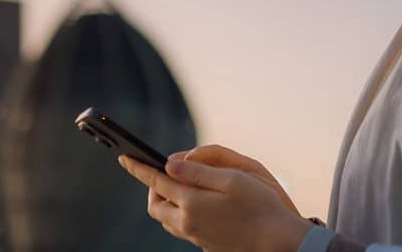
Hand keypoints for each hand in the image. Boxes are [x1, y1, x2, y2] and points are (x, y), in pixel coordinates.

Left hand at [119, 153, 312, 251]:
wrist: (277, 242)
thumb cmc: (260, 206)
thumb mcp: (231, 179)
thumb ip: (197, 171)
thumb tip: (169, 163)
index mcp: (191, 202)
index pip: (156, 181)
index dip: (138, 167)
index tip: (124, 157)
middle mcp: (188, 222)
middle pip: (155, 204)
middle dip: (153, 187)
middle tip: (163, 172)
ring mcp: (195, 237)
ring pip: (166, 219)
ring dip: (166, 201)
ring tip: (179, 187)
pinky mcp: (204, 245)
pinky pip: (181, 228)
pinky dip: (179, 213)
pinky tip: (195, 205)